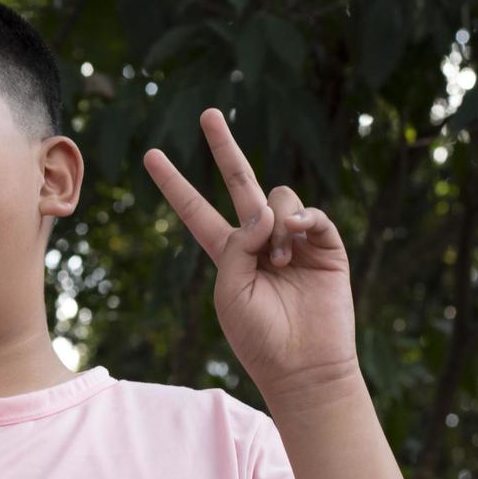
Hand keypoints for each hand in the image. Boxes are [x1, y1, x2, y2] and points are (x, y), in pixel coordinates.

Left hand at [142, 108, 359, 410]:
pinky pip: (312, 213)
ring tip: (279, 259)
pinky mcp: (326, 247)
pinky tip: (297, 234)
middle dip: (223, 147)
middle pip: (238, 182)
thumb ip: (238, 245)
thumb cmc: (258, 335)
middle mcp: (259, 239)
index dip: (174, 183)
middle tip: (208, 113)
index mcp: (227, 252)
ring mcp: (294, 239)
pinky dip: (303, 218)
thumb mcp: (231, 289)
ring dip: (274, 223)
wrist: (302, 365)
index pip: (195, 209)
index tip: (151, 156)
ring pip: (277, 197)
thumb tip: (266, 211)